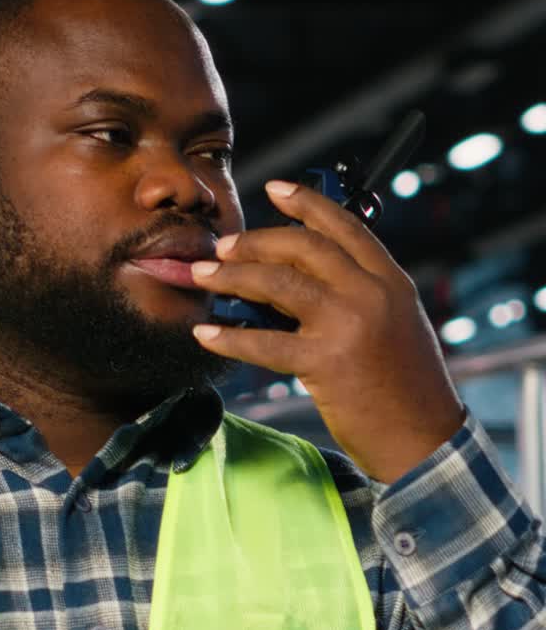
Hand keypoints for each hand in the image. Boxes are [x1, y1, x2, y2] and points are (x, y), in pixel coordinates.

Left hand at [191, 179, 464, 483]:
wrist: (424, 439)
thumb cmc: (407, 388)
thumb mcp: (397, 324)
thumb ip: (360, 295)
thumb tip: (295, 279)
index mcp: (391, 281)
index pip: (345, 227)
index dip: (307, 203)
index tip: (274, 190)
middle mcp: (371, 294)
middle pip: (303, 248)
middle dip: (256, 241)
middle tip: (224, 246)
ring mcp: (348, 326)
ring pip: (278, 284)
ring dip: (233, 276)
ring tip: (204, 274)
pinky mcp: (325, 363)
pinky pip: (265, 343)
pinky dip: (229, 338)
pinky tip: (205, 333)